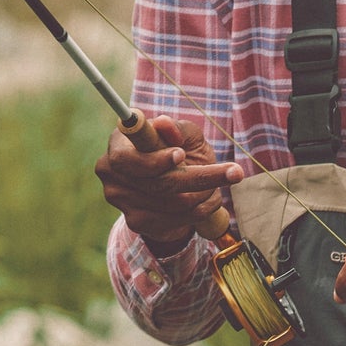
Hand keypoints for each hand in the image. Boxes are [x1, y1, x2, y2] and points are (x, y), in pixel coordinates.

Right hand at [95, 115, 242, 254]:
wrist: (176, 184)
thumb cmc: (180, 149)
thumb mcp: (184, 135)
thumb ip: (177, 128)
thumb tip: (164, 124)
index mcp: (119, 143)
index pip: (129, 158)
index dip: (156, 159)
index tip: (182, 155)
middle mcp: (111, 172)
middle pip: (158, 183)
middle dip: (201, 178)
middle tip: (234, 172)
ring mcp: (121, 200)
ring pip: (173, 203)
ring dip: (205, 194)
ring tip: (220, 184)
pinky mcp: (136, 222)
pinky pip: (177, 219)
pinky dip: (201, 210)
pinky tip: (210, 199)